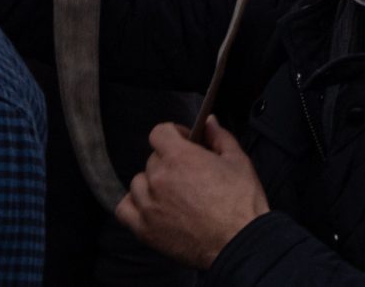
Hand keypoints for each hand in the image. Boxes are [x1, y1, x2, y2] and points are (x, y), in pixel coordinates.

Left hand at [115, 119, 269, 270]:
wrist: (238, 242)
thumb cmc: (241, 203)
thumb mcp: (238, 160)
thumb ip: (219, 137)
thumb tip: (209, 122)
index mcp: (180, 157)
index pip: (159, 133)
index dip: (174, 133)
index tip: (185, 141)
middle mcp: (159, 179)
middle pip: (152, 159)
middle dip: (169, 160)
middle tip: (188, 171)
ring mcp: (148, 206)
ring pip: (138, 183)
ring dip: (152, 182)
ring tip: (172, 191)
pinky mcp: (144, 229)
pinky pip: (124, 209)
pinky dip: (134, 204)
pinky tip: (151, 205)